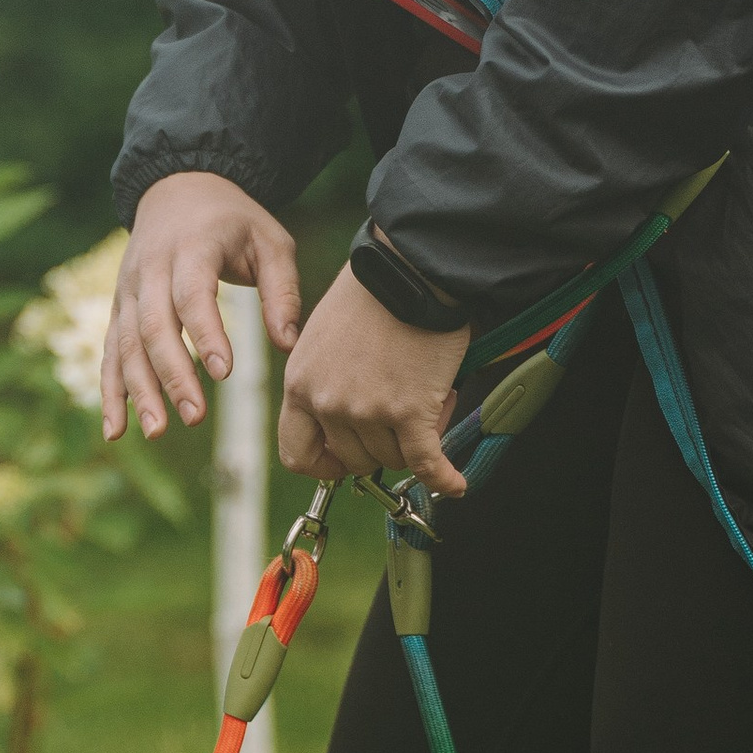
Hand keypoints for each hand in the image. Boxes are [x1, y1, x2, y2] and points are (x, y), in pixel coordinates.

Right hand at [103, 172, 302, 441]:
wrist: (178, 188)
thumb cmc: (233, 221)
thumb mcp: (270, 240)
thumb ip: (283, 290)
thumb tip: (288, 344)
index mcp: (191, 248)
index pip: (192, 294)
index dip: (206, 333)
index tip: (225, 373)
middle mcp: (150, 270)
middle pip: (152, 326)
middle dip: (172, 375)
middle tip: (195, 416)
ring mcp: (128, 290)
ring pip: (125, 345)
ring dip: (138, 391)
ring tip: (157, 431)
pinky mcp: (118, 309)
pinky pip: (109, 353)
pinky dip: (110, 393)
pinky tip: (115, 431)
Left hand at [278, 269, 472, 495]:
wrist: (408, 269)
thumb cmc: (371, 294)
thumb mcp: (322, 338)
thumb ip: (324, 381)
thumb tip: (344, 418)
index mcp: (300, 384)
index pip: (296, 454)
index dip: (324, 464)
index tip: (345, 458)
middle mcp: (328, 403)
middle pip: (354, 459)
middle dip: (381, 444)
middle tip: (403, 412)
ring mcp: (368, 410)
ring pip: (392, 458)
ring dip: (415, 440)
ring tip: (430, 398)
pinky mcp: (409, 411)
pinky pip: (427, 463)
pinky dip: (444, 478)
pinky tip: (456, 484)